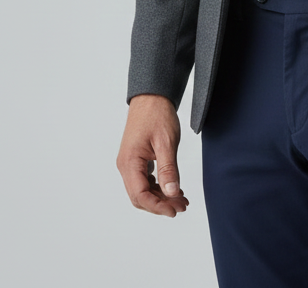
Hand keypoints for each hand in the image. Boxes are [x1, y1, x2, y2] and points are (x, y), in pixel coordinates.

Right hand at [116, 94, 189, 216]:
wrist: (152, 96)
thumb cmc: (157, 114)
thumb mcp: (166, 142)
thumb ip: (168, 169)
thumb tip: (171, 193)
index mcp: (129, 162)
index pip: (140, 195)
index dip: (158, 207)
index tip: (175, 210)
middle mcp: (125, 165)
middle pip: (140, 197)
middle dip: (161, 204)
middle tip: (182, 205)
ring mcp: (129, 163)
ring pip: (142, 190)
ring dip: (161, 197)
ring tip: (181, 198)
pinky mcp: (136, 159)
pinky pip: (144, 180)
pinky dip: (158, 187)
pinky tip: (173, 187)